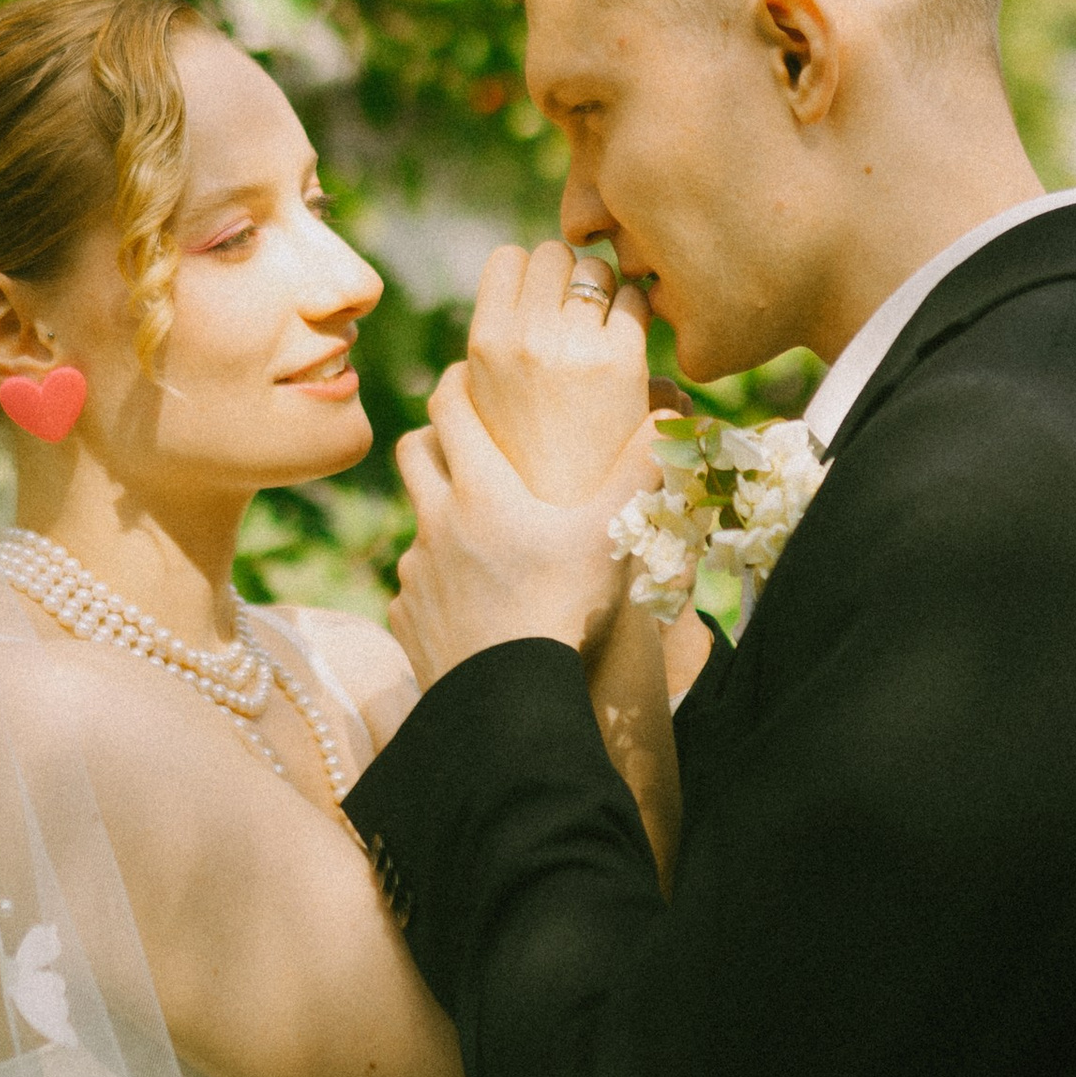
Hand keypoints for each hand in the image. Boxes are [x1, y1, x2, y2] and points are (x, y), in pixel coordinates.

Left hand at [389, 363, 658, 689]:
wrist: (507, 701)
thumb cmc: (563, 609)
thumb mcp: (609, 536)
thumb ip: (638, 473)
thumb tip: (670, 416)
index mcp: (481, 488)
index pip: (448, 408)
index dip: (457, 383)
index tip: (470, 376)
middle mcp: (436, 519)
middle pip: (413, 451)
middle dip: (434, 436)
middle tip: (464, 439)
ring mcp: (414, 569)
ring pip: (416, 521)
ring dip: (440, 516)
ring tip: (482, 534)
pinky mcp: (405, 615)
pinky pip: (414, 584)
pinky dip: (437, 581)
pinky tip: (471, 600)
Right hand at [463, 239, 655, 506]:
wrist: (570, 516)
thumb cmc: (526, 463)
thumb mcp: (485, 401)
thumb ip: (498, 346)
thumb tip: (525, 295)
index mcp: (485, 344)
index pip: (508, 258)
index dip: (531, 273)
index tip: (543, 302)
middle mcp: (526, 336)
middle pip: (553, 253)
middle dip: (569, 273)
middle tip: (580, 316)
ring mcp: (574, 345)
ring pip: (596, 269)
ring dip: (605, 288)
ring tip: (605, 331)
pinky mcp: (622, 360)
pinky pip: (635, 301)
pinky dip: (637, 312)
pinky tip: (633, 345)